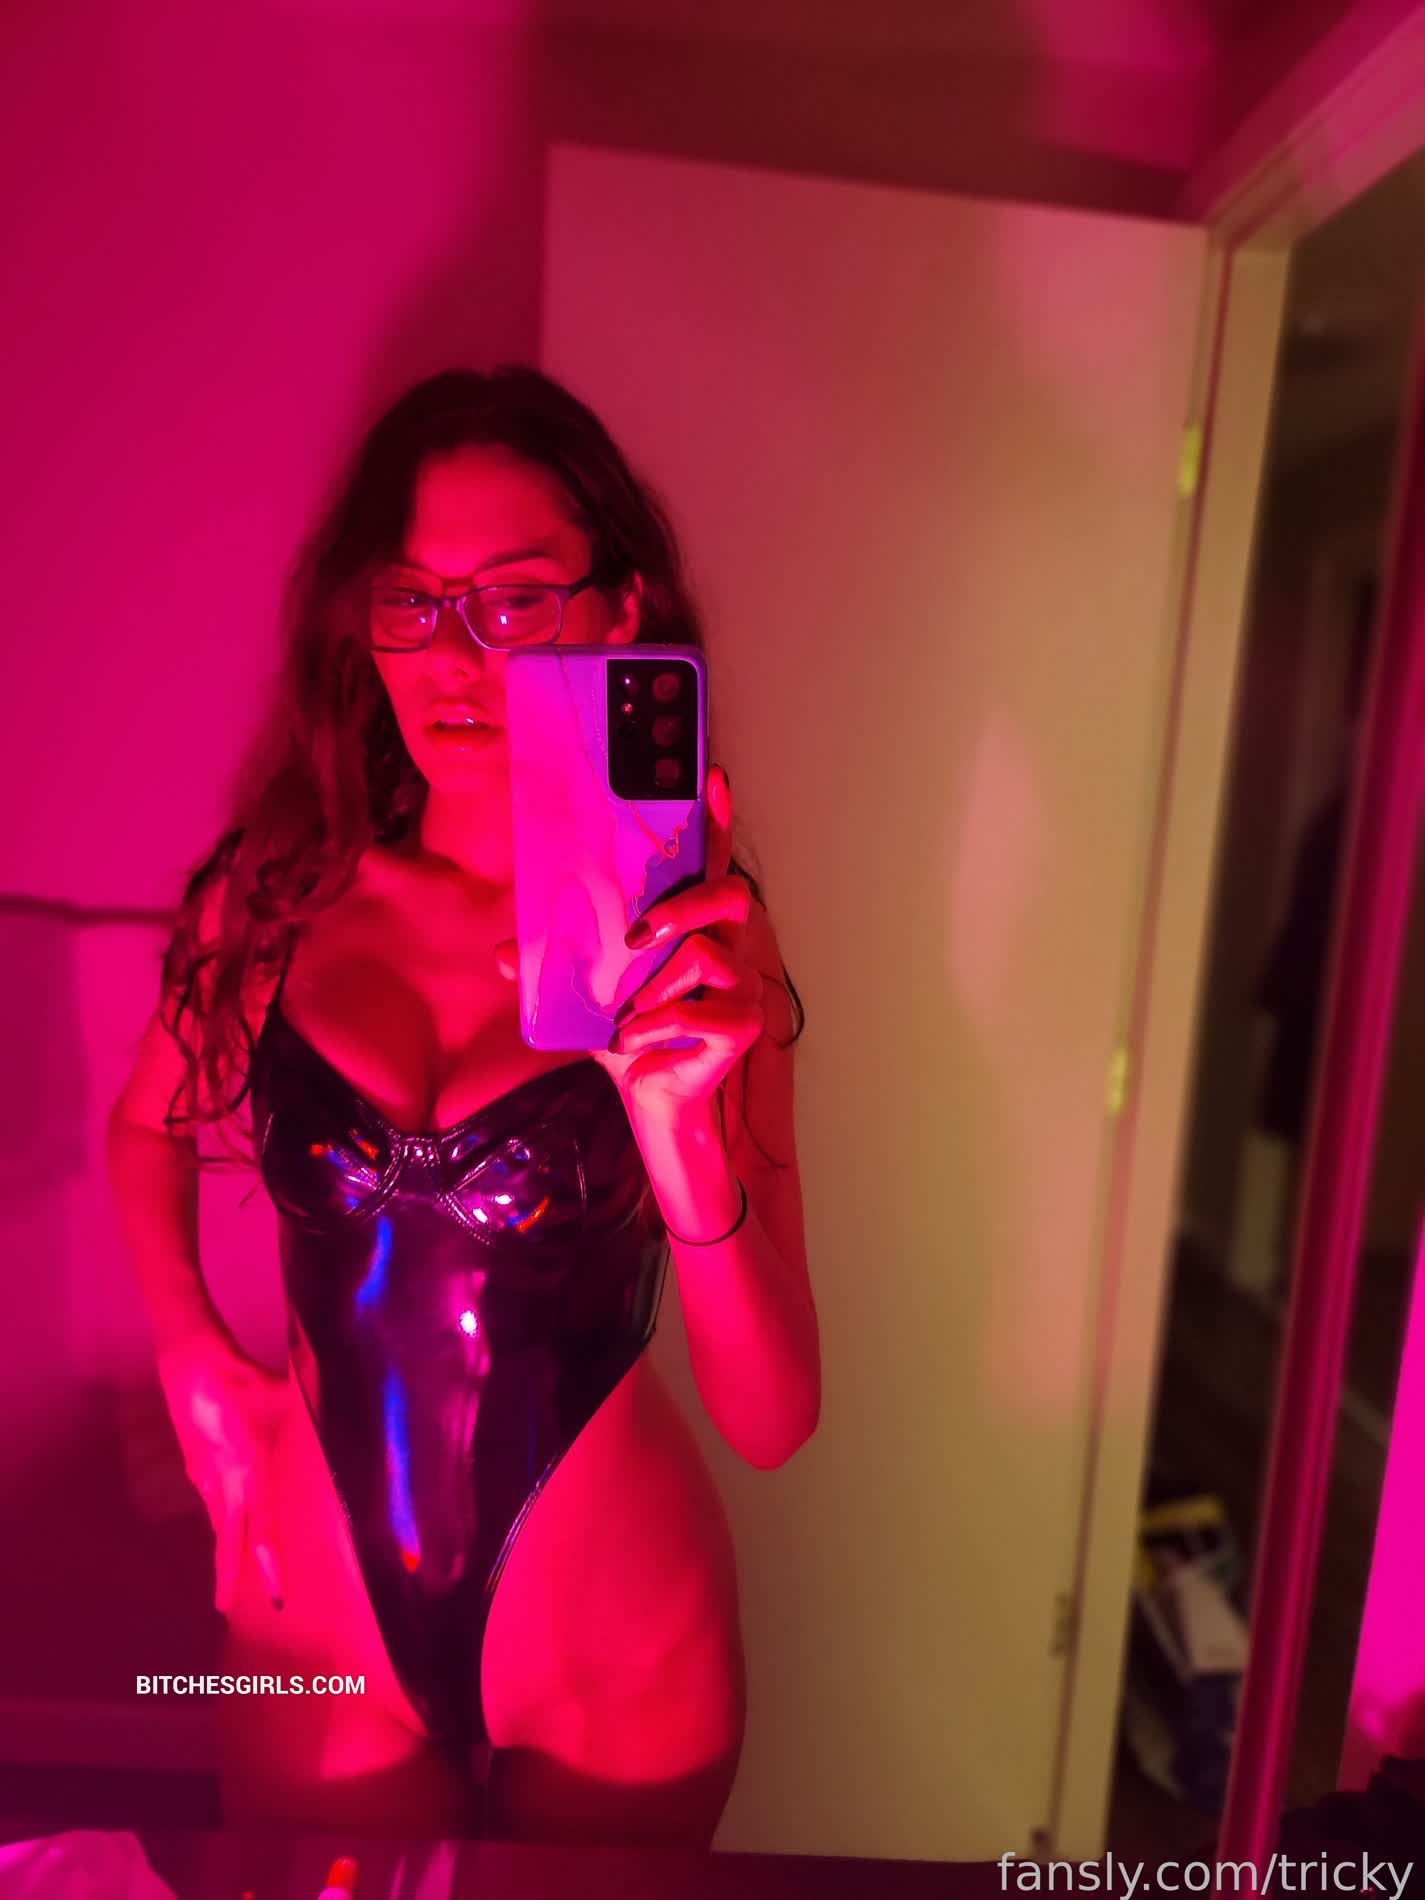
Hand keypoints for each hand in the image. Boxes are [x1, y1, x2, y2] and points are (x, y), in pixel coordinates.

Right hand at [155, 1339, 286, 1614]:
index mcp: (248, 1470)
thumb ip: (311, 1412)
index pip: (261, 1528)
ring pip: (218, 1522)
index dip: (268, 1565)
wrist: (191, 1363)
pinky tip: (227, 1522)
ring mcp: (204, 1476)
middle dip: (228, 1576)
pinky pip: (211, 1501)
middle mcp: (223, 1483)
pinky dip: (220, 1519)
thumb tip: (342, 1419)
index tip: (275, 1597)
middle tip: (226, 1610)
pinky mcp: (195, 1465)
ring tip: (230, 1580)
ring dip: (224, 1550)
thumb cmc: (242, 1379)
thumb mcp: (284, 1397)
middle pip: (226, 1540)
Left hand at [493, 764, 764, 1123]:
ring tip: (627, 1015)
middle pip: (729, 894)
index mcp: (693, 928)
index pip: (710, 864)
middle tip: (638, 936)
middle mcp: (727, 947)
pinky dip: (654, 1030)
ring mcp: (741, 984)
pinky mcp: (741, 1024)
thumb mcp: (584, 995)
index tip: (711, 777)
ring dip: (653, 989)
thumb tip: (500, 952)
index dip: (715, 821)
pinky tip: (633, 1044)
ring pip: (706, 954)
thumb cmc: (631, 1034)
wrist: (649, 1095)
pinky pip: (699, 1011)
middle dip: (684, 906)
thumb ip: (550, 968)